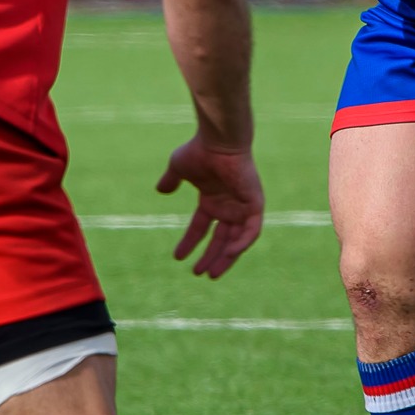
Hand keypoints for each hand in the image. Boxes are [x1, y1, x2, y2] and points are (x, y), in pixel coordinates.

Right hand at [155, 134, 264, 277]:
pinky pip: (252, 230)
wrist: (219, 141)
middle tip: (199, 273)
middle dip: (211, 257)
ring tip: (212, 273)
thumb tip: (160, 190)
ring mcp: (242, 205)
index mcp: (213, 199)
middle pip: (221, 239)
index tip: (178, 257)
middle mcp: (229, 205)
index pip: (202, 227)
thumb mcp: (178, 168)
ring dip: (226, 257)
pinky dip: (242, 243)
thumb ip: (171, 180)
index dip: (190, 242)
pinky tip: (229, 254)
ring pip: (236, 240)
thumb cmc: (200, 150)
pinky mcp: (254, 204)